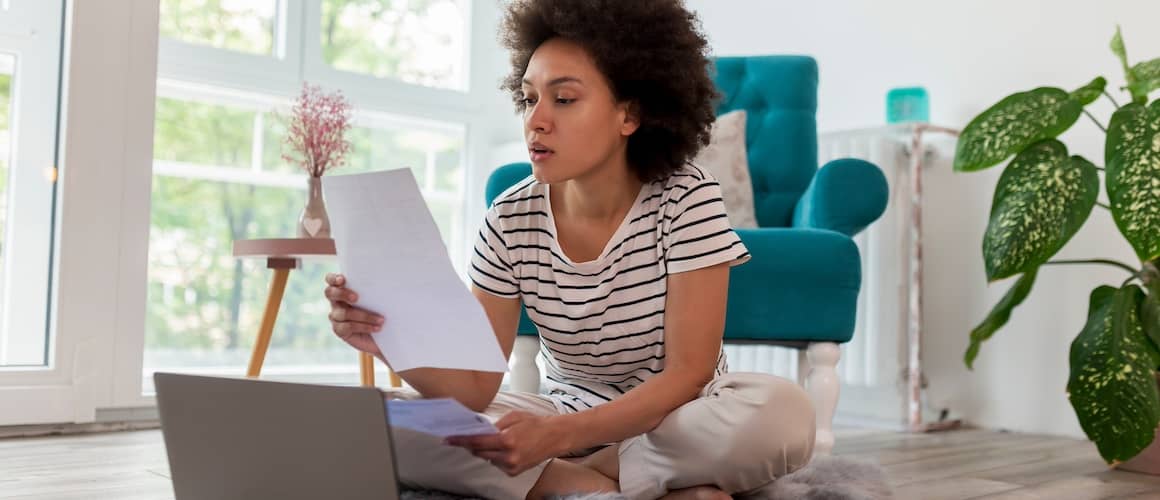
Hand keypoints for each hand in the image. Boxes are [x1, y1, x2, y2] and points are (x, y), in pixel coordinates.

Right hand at [324, 273, 384, 356]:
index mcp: (343, 289)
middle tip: (356, 298)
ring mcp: (336, 316)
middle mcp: (336, 301)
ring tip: (381, 319)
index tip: (343, 280)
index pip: (331, 280)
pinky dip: (365, 327)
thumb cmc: (382, 310)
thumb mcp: (380, 298)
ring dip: (364, 315)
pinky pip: (348, 327)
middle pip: (330, 293)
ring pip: (344, 313)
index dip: (333, 278)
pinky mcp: (339, 330)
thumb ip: (375, 289)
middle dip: (342, 293)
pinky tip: (377, 328)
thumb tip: (386, 279)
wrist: (384, 334)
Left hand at [444, 412, 569, 475]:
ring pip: (486, 459)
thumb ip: (494, 425)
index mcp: (507, 440)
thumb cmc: (535, 423)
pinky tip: (504, 449)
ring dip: (485, 450)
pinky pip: (496, 464)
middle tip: (467, 437)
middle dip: (472, 445)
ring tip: (496, 440)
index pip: (477, 442)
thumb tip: (478, 431)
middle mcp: (508, 456)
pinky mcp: (514, 472)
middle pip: (479, 452)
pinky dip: (495, 457)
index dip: (461, 441)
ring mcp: (511, 466)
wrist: (555, 437)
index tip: (448, 439)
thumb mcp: (513, 417)